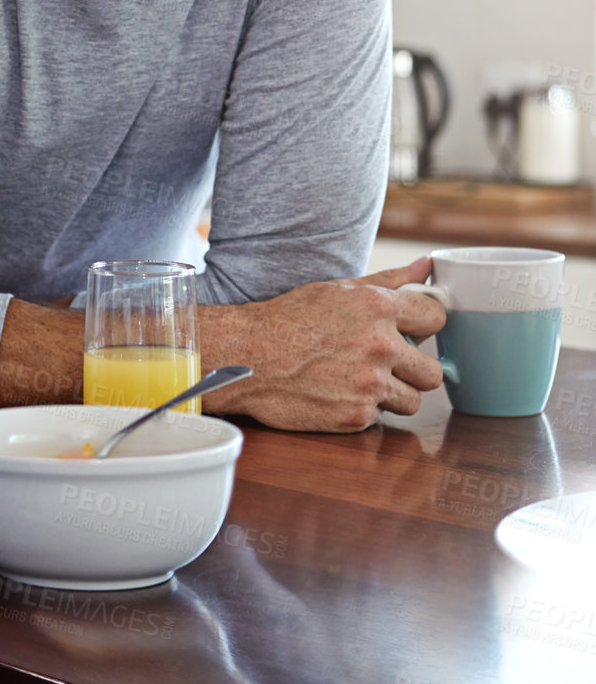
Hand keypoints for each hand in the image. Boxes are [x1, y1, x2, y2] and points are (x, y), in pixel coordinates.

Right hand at [205, 257, 445, 433]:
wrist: (246, 356)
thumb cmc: (289, 319)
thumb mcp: (338, 290)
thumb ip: (390, 280)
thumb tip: (428, 266)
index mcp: (378, 307)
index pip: (436, 318)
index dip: (423, 326)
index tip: (409, 332)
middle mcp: (380, 345)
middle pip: (433, 371)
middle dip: (412, 370)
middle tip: (383, 364)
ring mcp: (369, 384)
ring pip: (413, 400)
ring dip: (392, 394)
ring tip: (359, 381)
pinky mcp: (355, 416)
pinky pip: (380, 417)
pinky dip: (362, 409)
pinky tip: (337, 393)